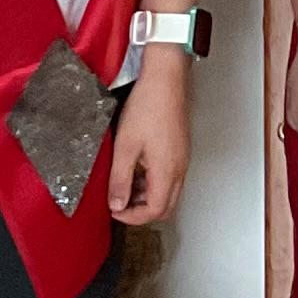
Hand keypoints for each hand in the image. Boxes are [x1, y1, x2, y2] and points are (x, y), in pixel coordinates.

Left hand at [109, 56, 192, 224]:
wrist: (166, 80)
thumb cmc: (148, 108)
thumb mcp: (126, 146)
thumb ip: (120, 179)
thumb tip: (117, 205)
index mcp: (167, 172)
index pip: (154, 211)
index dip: (132, 217)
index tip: (114, 210)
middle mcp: (180, 169)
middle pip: (165, 207)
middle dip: (141, 211)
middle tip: (119, 203)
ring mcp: (183, 159)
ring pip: (168, 192)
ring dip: (147, 196)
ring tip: (123, 184)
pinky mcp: (180, 150)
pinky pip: (170, 177)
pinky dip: (153, 182)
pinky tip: (136, 168)